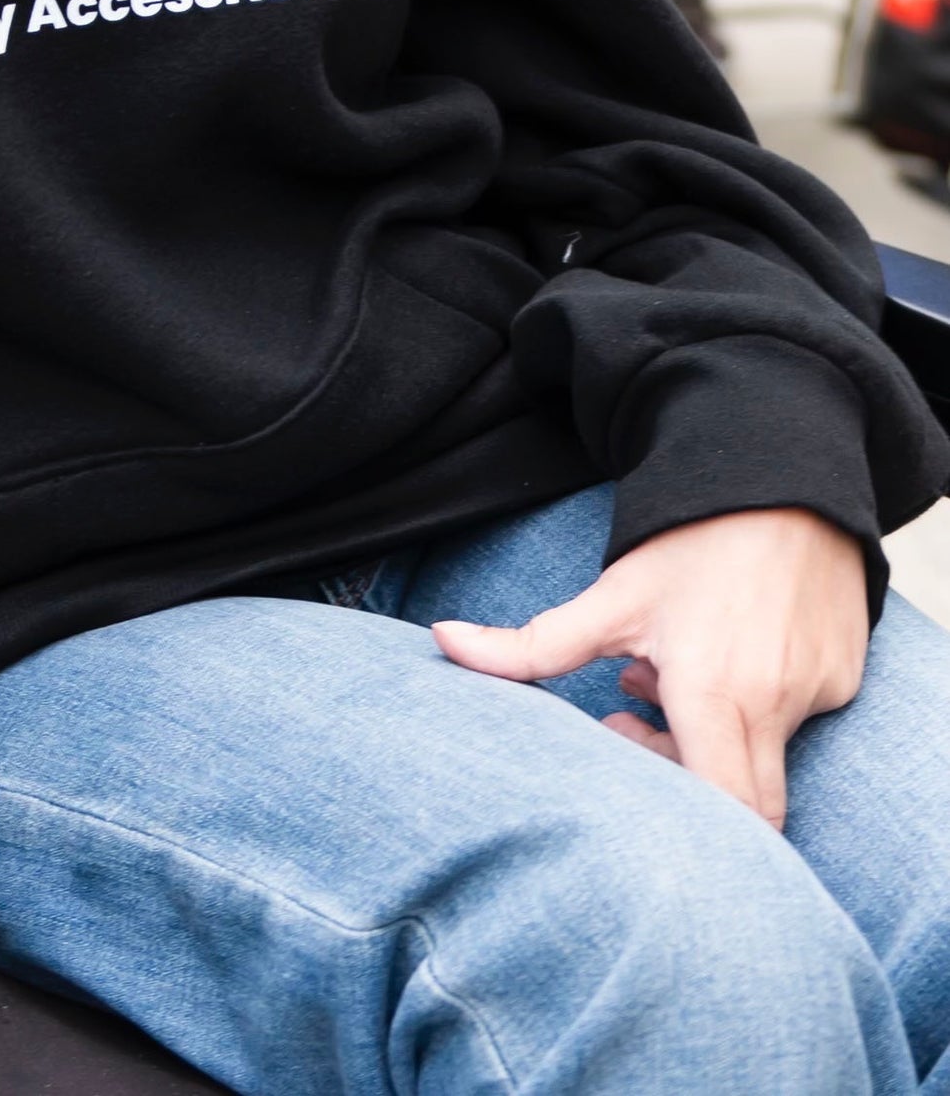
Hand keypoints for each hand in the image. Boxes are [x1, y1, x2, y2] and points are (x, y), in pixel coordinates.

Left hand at [433, 506, 867, 827]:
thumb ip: (533, 644)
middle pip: (745, 805)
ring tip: (667, 672)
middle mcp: (777, 704)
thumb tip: (444, 644)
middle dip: (683, 779)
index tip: (627, 753)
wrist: (779, 473)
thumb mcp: (612, 595)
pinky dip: (754, 706)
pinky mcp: (844, 679)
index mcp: (717, 694)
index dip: (676, 815)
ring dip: (712, 732)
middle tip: (633, 719)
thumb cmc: (690, 540)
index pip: (722, 813)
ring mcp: (818, 693)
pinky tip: (722, 654)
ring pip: (767, 757)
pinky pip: (799, 719)